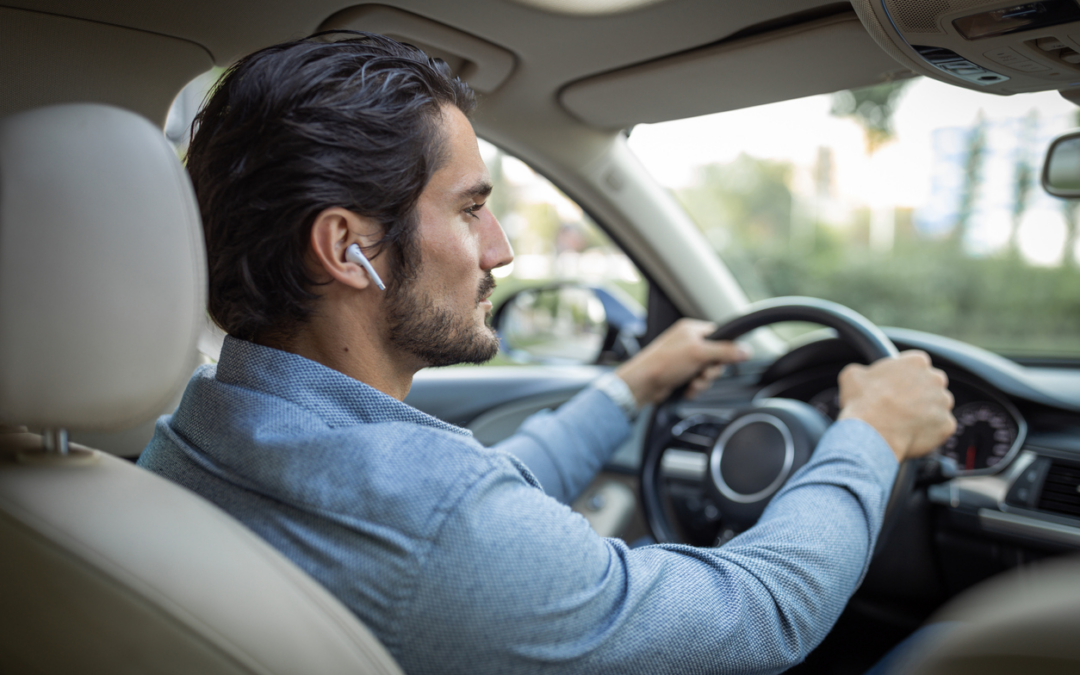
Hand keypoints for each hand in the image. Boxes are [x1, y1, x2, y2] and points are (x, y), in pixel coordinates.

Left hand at [614, 319, 749, 405]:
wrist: (643, 384)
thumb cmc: (663, 363)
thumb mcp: (699, 353)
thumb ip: (725, 351)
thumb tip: (746, 350)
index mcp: (692, 330)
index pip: (719, 336)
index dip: (723, 350)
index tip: (720, 359)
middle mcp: (688, 343)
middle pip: (716, 358)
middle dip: (711, 371)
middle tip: (702, 373)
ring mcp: (684, 360)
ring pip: (708, 373)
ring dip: (703, 382)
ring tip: (692, 383)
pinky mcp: (681, 375)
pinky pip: (698, 382)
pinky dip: (694, 388)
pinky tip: (686, 389)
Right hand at [837, 350, 956, 461]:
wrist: (873, 434)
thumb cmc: (863, 403)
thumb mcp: (852, 376)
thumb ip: (863, 370)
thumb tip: (862, 374)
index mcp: (916, 362)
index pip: (917, 365)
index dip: (904, 377)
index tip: (895, 386)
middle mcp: (936, 379)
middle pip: (932, 385)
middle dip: (919, 393)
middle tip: (900, 405)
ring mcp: (944, 403)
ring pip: (937, 407)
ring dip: (926, 413)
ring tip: (903, 422)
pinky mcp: (947, 425)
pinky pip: (940, 428)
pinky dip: (929, 432)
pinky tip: (910, 434)